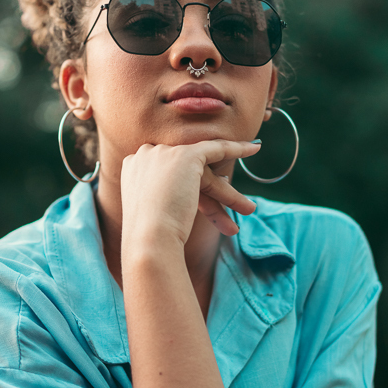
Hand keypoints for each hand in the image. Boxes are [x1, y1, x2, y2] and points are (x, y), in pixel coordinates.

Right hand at [120, 139, 260, 248]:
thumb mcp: (152, 210)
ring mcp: (165, 153)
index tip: (207, 198)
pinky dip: (237, 149)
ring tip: (249, 210)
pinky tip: (254, 150)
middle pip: (186, 170)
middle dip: (210, 191)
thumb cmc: (148, 236)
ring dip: (227, 192)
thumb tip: (189, 196)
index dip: (189, 186)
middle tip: (231, 208)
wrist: (148, 238)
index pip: (168, 171)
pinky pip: (217, 149)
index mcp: (133, 165)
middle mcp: (146, 154)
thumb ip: (164, 195)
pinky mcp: (186, 155)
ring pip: (204, 168)